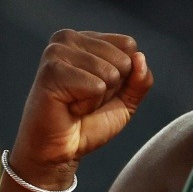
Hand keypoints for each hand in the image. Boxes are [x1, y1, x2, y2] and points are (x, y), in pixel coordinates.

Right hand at [10, 30, 153, 188]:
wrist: (58, 152)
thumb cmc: (87, 124)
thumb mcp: (125, 101)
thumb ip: (140, 79)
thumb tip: (140, 58)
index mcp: (84, 38)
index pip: (128, 45)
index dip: (124, 77)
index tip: (96, 91)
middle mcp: (67, 38)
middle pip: (123, 59)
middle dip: (111, 89)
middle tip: (83, 101)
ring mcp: (56, 52)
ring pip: (110, 73)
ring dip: (98, 99)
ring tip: (74, 105)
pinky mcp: (52, 71)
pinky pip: (96, 87)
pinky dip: (87, 106)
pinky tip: (68, 108)